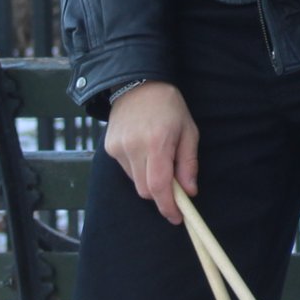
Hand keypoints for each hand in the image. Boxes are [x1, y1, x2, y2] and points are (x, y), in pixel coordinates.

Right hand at [103, 81, 197, 224]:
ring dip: (150, 181)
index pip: (159, 186)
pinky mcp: (109, 148)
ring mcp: (118, 148)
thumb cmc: (169, 106)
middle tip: (175, 189)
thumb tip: (189, 192)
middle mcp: (133, 147)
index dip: (168, 206)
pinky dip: (138, 170)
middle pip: (146, 190)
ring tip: (159, 158)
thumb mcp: (188, 131)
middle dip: (161, 195)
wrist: (137, 83)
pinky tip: (144, 150)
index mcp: (157, 142)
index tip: (177, 217)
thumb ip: (188, 163)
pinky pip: (126, 171)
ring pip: (136, 182)